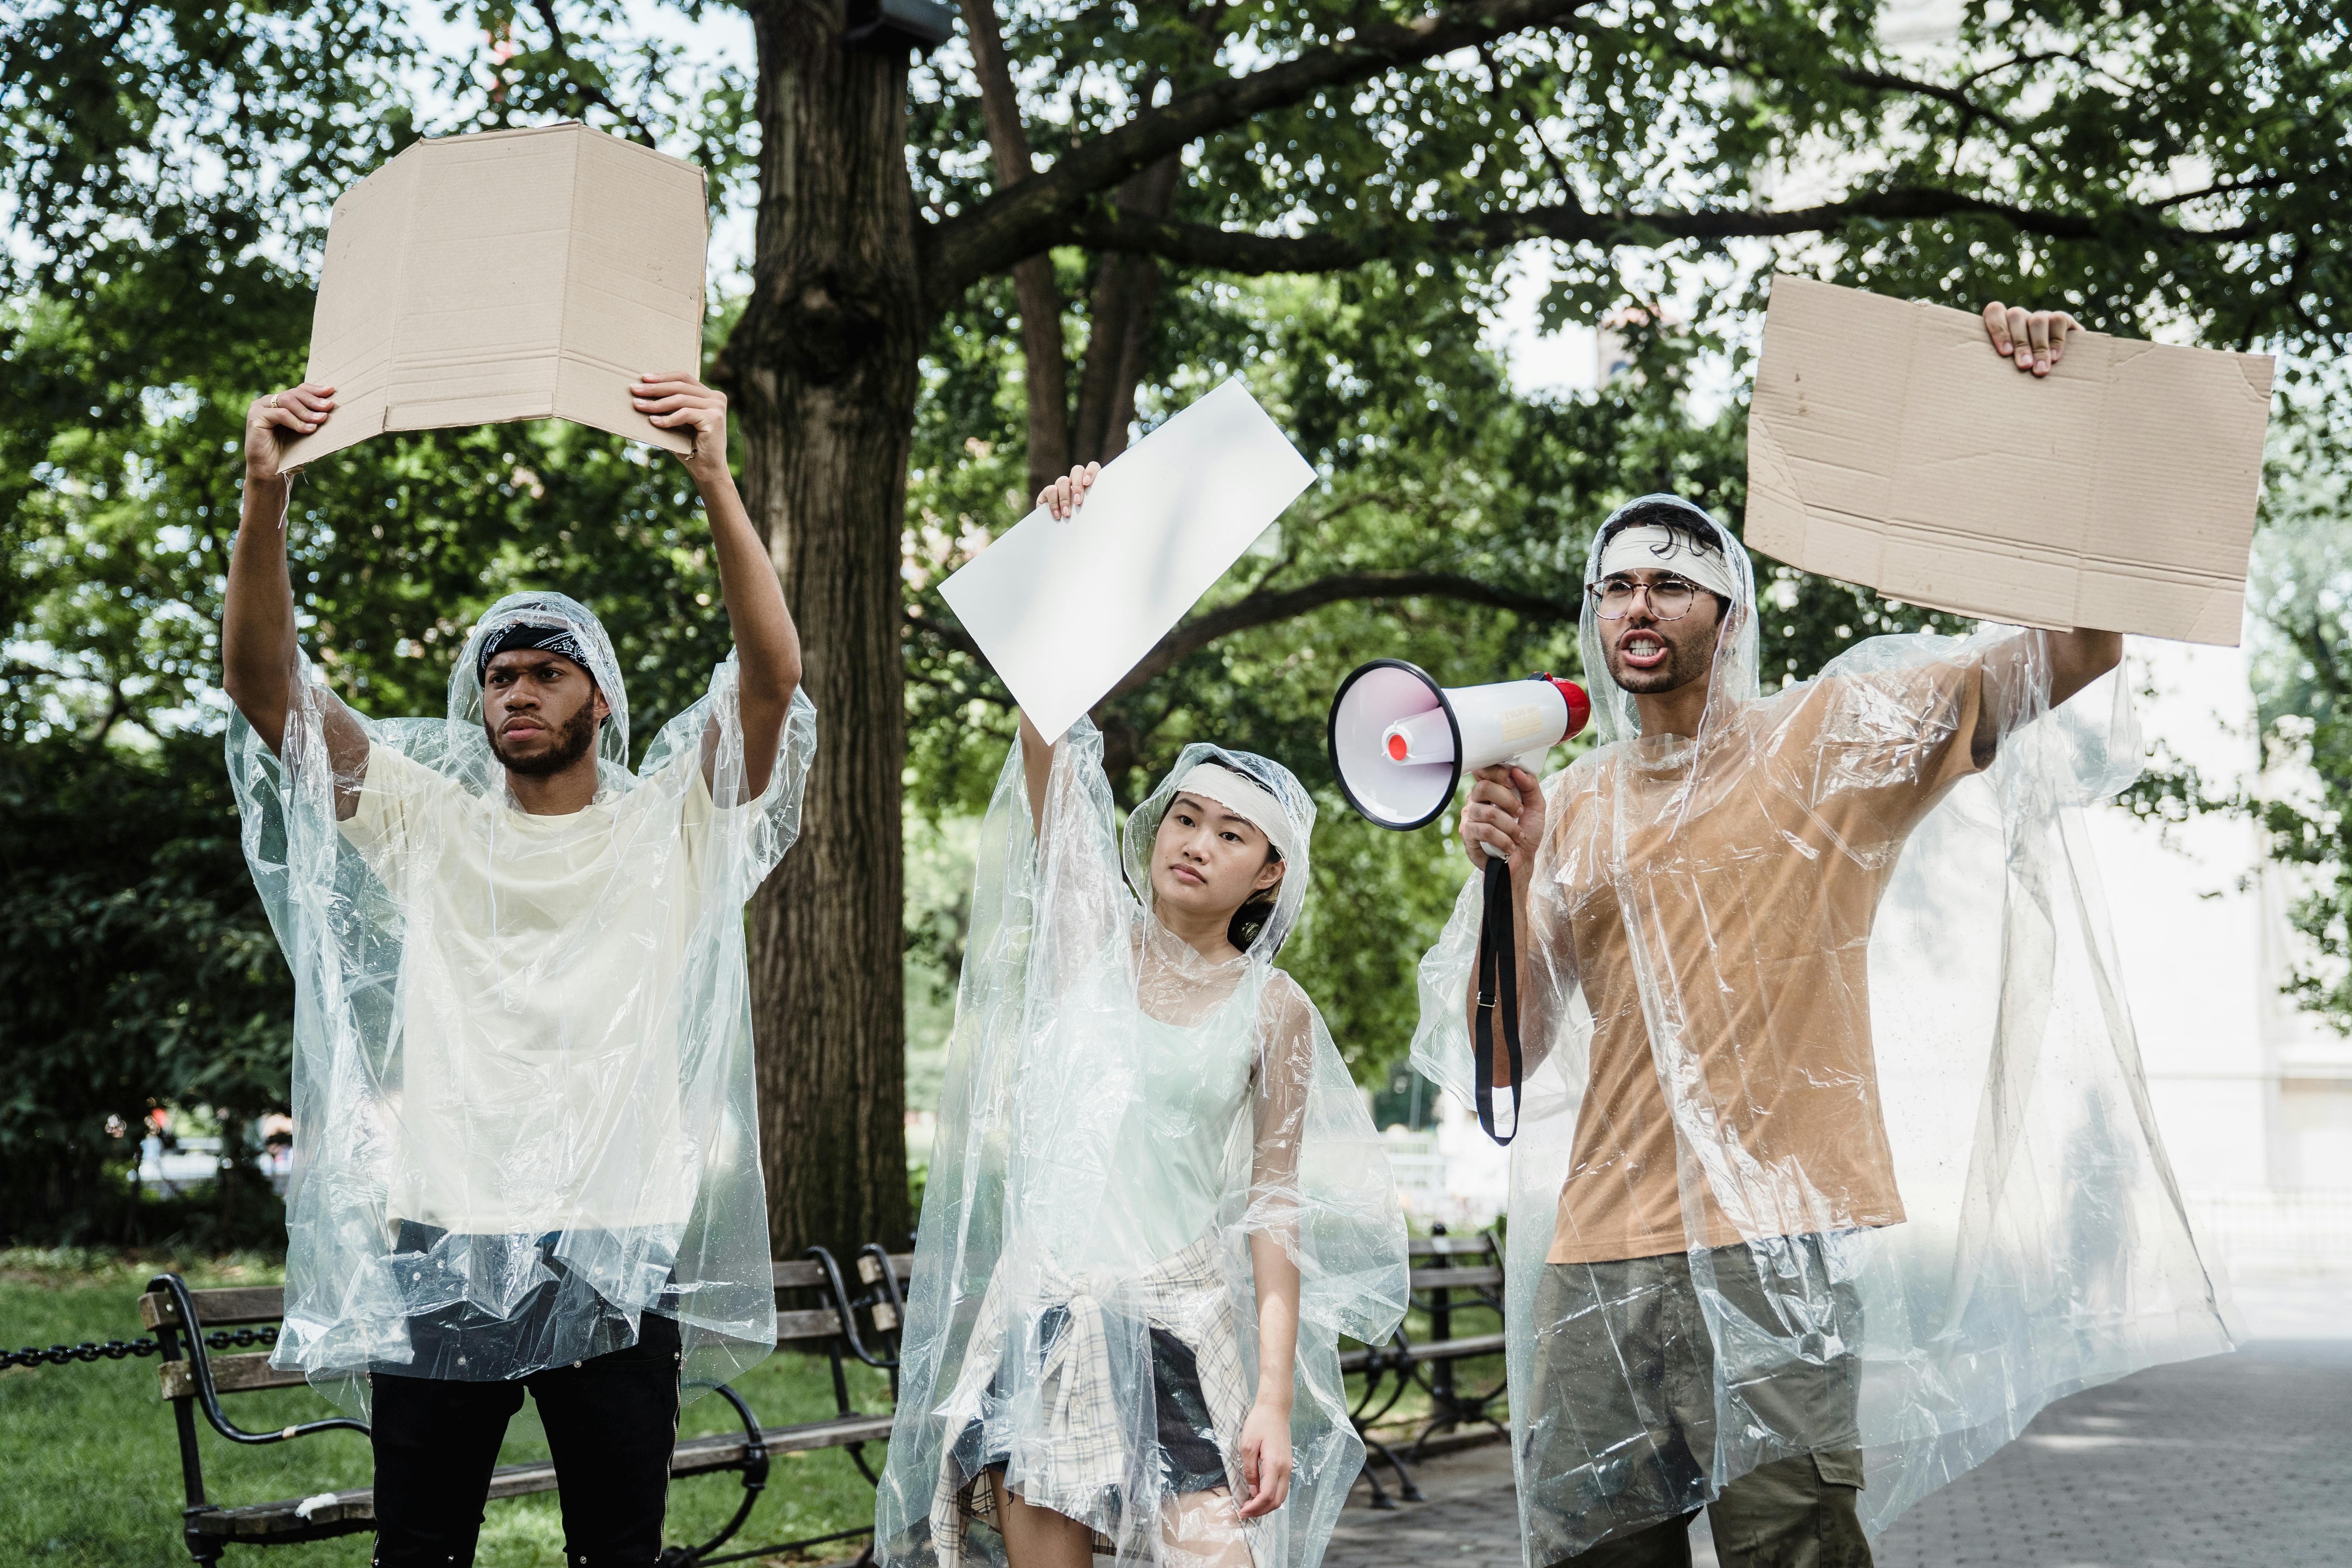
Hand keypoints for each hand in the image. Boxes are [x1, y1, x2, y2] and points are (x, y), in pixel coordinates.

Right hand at [245, 383, 334, 476]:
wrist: (271, 472)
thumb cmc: (290, 452)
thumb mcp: (304, 431)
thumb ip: (311, 418)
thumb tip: (331, 407)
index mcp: (279, 402)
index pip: (298, 390)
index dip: (315, 390)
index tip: (332, 391)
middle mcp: (268, 402)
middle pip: (294, 394)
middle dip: (314, 400)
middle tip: (329, 407)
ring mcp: (260, 408)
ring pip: (287, 401)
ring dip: (307, 411)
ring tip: (322, 419)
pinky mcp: (255, 417)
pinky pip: (280, 414)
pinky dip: (296, 421)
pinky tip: (309, 429)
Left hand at [632, 372, 729, 481]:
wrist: (707, 470)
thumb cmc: (689, 446)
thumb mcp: (678, 421)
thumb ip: (670, 406)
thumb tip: (642, 393)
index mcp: (710, 394)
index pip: (683, 377)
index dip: (662, 376)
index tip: (643, 378)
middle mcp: (716, 397)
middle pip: (680, 386)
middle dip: (654, 388)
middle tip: (634, 389)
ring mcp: (717, 407)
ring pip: (680, 399)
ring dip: (656, 403)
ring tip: (638, 405)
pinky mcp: (714, 419)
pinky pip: (685, 414)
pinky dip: (667, 418)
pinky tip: (653, 421)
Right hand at [1037, 461, 1100, 518]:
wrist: (1057, 533)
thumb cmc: (1079, 524)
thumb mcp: (1089, 516)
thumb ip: (1094, 508)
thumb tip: (1104, 511)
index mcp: (1087, 484)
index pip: (1092, 467)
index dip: (1091, 471)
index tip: (1087, 484)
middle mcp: (1074, 482)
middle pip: (1077, 470)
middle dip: (1077, 485)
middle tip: (1078, 502)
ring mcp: (1060, 486)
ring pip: (1063, 480)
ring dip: (1065, 498)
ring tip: (1067, 514)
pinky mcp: (1047, 493)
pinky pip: (1050, 490)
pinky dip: (1054, 504)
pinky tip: (1057, 515)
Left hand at [1234, 1399, 1292, 1518]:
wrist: (1275, 1409)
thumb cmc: (1259, 1423)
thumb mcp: (1247, 1446)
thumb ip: (1250, 1470)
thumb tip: (1252, 1491)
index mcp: (1275, 1465)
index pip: (1267, 1495)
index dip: (1255, 1507)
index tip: (1242, 1510)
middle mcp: (1286, 1469)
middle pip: (1277, 1500)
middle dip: (1261, 1510)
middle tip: (1245, 1512)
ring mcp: (1289, 1467)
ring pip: (1282, 1496)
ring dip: (1267, 1505)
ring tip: (1250, 1506)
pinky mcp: (1287, 1465)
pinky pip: (1282, 1487)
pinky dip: (1272, 1497)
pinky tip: (1259, 1495)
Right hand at [1459, 763, 1543, 871]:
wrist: (1520, 862)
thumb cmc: (1525, 834)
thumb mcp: (1536, 808)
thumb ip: (1530, 787)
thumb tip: (1518, 771)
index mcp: (1490, 790)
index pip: (1484, 770)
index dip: (1498, 773)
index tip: (1513, 783)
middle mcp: (1475, 801)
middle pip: (1484, 787)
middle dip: (1508, 801)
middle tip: (1520, 813)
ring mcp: (1469, 817)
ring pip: (1488, 813)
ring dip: (1510, 826)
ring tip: (1518, 836)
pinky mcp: (1467, 834)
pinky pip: (1485, 831)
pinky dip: (1503, 839)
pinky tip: (1509, 846)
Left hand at [1982, 301, 2081, 377]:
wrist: (2061, 371)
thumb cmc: (2022, 374)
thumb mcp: (2008, 367)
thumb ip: (1999, 364)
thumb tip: (1988, 377)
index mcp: (2003, 324)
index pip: (1994, 311)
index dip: (1998, 328)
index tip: (2005, 353)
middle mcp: (2021, 317)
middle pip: (2015, 315)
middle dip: (2020, 343)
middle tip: (2024, 366)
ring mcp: (2041, 317)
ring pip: (2037, 319)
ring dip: (2039, 346)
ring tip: (2040, 369)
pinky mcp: (2063, 319)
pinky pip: (2058, 320)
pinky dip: (2056, 341)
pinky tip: (2054, 358)